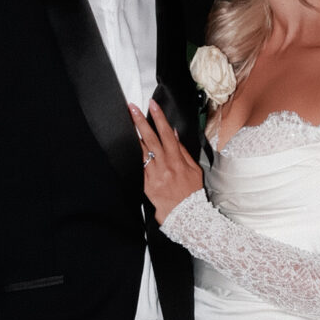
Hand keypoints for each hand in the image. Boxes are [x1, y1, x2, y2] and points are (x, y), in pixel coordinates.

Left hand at [130, 100, 202, 221]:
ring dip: (133, 135)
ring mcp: (154, 174)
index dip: (159, 118)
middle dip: (141, 121)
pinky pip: (138, 167)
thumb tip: (174, 133)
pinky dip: (132, 156)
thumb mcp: (194, 169)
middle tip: (132, 108)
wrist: (186, 214)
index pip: (166, 133)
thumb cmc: (192, 192)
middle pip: (151, 138)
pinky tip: (125, 146)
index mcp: (177, 159)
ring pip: (141, 150)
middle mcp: (164, 164)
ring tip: (126, 122)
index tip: (153, 105)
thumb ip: (182, 150)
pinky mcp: (146, 184)